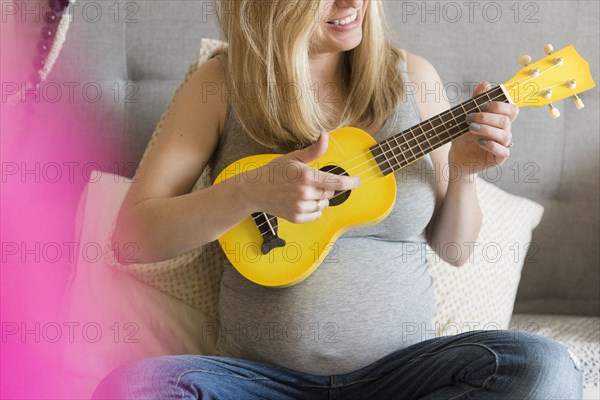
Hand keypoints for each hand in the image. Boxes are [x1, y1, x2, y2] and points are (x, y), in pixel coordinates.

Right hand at [240, 132, 360, 222]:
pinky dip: (312, 209)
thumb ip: (314, 150)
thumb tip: (325, 136)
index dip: (350, 182)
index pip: (335, 182)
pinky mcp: (296, 217)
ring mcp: (300, 207)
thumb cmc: (274, 171)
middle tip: (309, 182)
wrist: (254, 190)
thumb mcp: (293, 157)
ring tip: (302, 192)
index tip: (358, 181)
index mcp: (306, 176)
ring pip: (323, 204)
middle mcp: (304, 193)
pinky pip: (316, 215)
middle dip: (325, 187)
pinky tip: (299, 201)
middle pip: (330, 192)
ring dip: (319, 198)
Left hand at [448, 82, 519, 180]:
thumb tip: (486, 84)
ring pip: (505, 135)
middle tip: (469, 118)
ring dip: (487, 129)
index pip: (511, 109)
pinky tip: (479, 142)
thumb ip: (475, 101)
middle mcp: (504, 132)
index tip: (480, 105)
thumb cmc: (462, 138)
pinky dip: (492, 145)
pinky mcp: (499, 159)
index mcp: (499, 121)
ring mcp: (503, 146)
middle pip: (506, 120)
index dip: (499, 105)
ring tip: (471, 129)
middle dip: (487, 117)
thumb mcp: (465, 118)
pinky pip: (503, 151)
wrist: (456, 158)